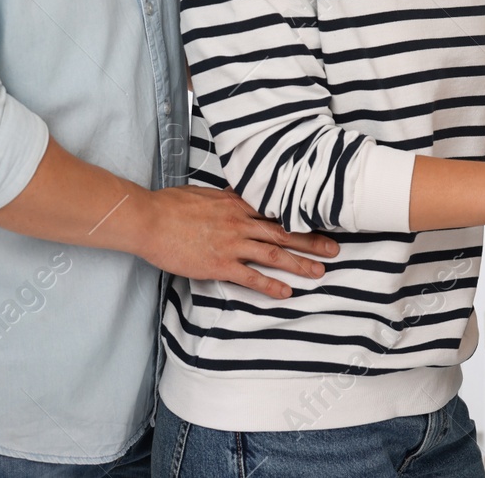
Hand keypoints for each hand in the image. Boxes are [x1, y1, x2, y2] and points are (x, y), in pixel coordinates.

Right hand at [130, 186, 338, 298]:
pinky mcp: (219, 264)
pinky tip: (285, 293)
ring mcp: (231, 244)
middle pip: (284, 232)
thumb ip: (227, 196)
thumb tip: (239, 191)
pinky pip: (250, 277)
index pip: (276, 210)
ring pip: (274, 254)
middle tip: (334, 249)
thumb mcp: (205, 193)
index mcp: (237, 203)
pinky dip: (270, 285)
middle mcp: (240, 222)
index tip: (320, 222)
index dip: (301, 218)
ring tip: (319, 273)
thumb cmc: (171, 205)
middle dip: (312, 241)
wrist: (149, 219)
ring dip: (299, 264)